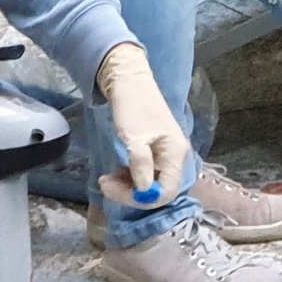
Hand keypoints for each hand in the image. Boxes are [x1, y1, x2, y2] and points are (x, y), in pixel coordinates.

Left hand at [95, 43, 188, 208]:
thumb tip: (145, 191)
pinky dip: (128, 177)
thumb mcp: (134, 137)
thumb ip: (140, 165)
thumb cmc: (133, 107)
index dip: (144, 198)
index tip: (118, 192)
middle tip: (106, 185)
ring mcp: (164, 156)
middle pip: (158, 190)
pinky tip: (114, 173)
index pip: (167, 191)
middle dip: (132, 193)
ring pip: (149, 184)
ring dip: (127, 186)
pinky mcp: (153, 153)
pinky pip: (144, 174)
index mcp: (175, 154)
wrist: (129, 82)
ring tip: (106, 179)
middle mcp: (174, 158)